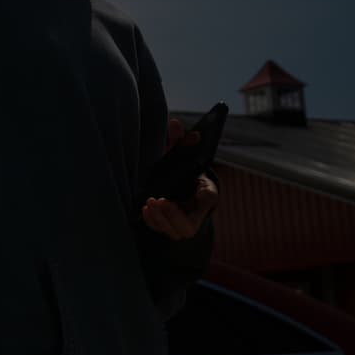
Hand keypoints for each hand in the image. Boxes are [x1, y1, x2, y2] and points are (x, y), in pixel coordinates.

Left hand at [142, 117, 218, 239]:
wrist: (186, 189)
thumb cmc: (188, 173)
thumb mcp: (186, 158)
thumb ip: (181, 142)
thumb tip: (174, 123)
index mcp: (206, 196)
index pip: (208, 199)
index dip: (202, 196)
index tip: (192, 191)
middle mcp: (195, 214)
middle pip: (187, 226)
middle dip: (174, 215)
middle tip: (161, 200)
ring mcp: (181, 223)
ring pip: (173, 231)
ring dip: (160, 219)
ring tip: (150, 202)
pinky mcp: (168, 227)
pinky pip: (161, 230)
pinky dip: (153, 222)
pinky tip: (145, 209)